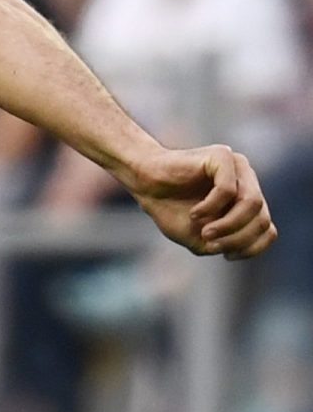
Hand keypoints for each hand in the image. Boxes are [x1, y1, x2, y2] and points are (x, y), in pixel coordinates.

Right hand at [121, 144, 277, 259]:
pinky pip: (228, 189)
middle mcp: (248, 180)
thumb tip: (241, 245)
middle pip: (262, 218)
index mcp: (247, 199)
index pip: (267, 228)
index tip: (227, 256)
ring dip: (228, 225)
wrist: (143, 183)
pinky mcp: (222, 156)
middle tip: (210, 243)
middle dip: (238, 238)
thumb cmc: (169, 209)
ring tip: (204, 232)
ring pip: (252, 203)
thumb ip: (225, 244)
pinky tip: (194, 214)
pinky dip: (211, 207)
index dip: (251, 246)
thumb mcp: (200, 238)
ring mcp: (237, 166)